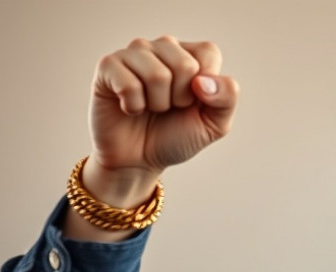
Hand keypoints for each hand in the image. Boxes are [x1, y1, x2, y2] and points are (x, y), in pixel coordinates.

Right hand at [64, 36, 238, 240]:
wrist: (140, 160)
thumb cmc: (177, 136)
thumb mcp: (214, 124)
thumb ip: (227, 98)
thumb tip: (203, 81)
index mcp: (192, 55)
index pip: (208, 53)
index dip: (205, 88)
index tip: (193, 103)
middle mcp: (163, 47)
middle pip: (184, 65)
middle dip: (180, 99)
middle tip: (169, 108)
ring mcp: (134, 53)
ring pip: (157, 75)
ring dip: (157, 103)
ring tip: (150, 107)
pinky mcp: (108, 66)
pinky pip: (129, 84)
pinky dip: (133, 106)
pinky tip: (130, 107)